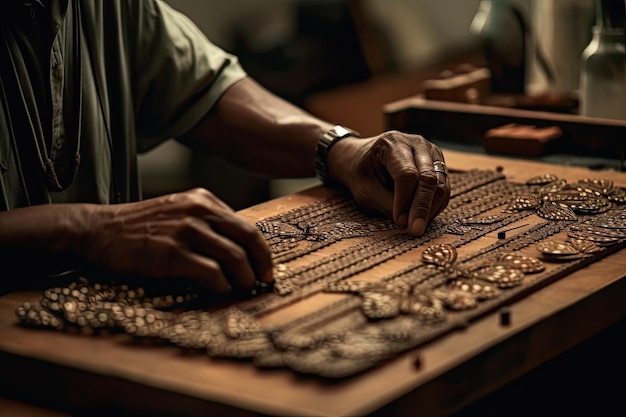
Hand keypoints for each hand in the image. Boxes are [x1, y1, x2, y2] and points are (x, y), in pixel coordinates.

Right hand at [82, 188, 272, 292]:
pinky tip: (220, 290)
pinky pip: (211, 272)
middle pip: (249, 239)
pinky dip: (222, 285)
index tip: (266, 268)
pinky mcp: (171, 253)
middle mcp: (199, 211)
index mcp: (204, 200)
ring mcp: (186, 231)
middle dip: (262, 265)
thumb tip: (238, 252)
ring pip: (235, 257)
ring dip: (244, 278)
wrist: (99, 230)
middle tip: (263, 281)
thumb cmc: (140, 227)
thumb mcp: (178, 212)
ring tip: (242, 289)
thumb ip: (207, 224)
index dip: (262, 251)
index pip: (247, 226)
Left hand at [328, 130, 449, 235]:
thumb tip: (409, 221)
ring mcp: (431, 153)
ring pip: (440, 185)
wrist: (363, 159)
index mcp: (392, 143)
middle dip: (422, 208)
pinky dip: (434, 207)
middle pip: (428, 178)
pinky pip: (443, 189)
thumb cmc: (361, 173)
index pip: (406, 174)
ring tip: (416, 227)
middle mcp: (416, 144)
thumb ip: (386, 203)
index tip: (400, 221)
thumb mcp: (364, 189)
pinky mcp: (438, 165)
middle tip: (415, 231)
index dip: (405, 200)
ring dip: (430, 210)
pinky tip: (421, 218)